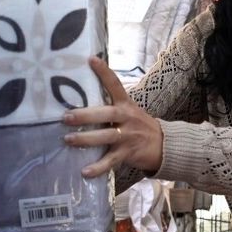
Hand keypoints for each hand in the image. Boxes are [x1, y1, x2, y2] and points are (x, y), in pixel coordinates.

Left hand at [63, 57, 164, 179]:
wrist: (164, 145)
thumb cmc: (139, 126)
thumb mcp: (129, 111)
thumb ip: (110, 106)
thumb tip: (82, 100)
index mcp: (126, 104)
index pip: (115, 84)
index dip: (104, 72)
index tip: (91, 59)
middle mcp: (127, 118)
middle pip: (106, 114)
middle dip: (85, 115)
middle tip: (66, 117)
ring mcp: (128, 136)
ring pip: (106, 137)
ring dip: (86, 140)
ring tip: (68, 140)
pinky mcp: (128, 153)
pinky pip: (111, 161)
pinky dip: (98, 167)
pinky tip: (85, 172)